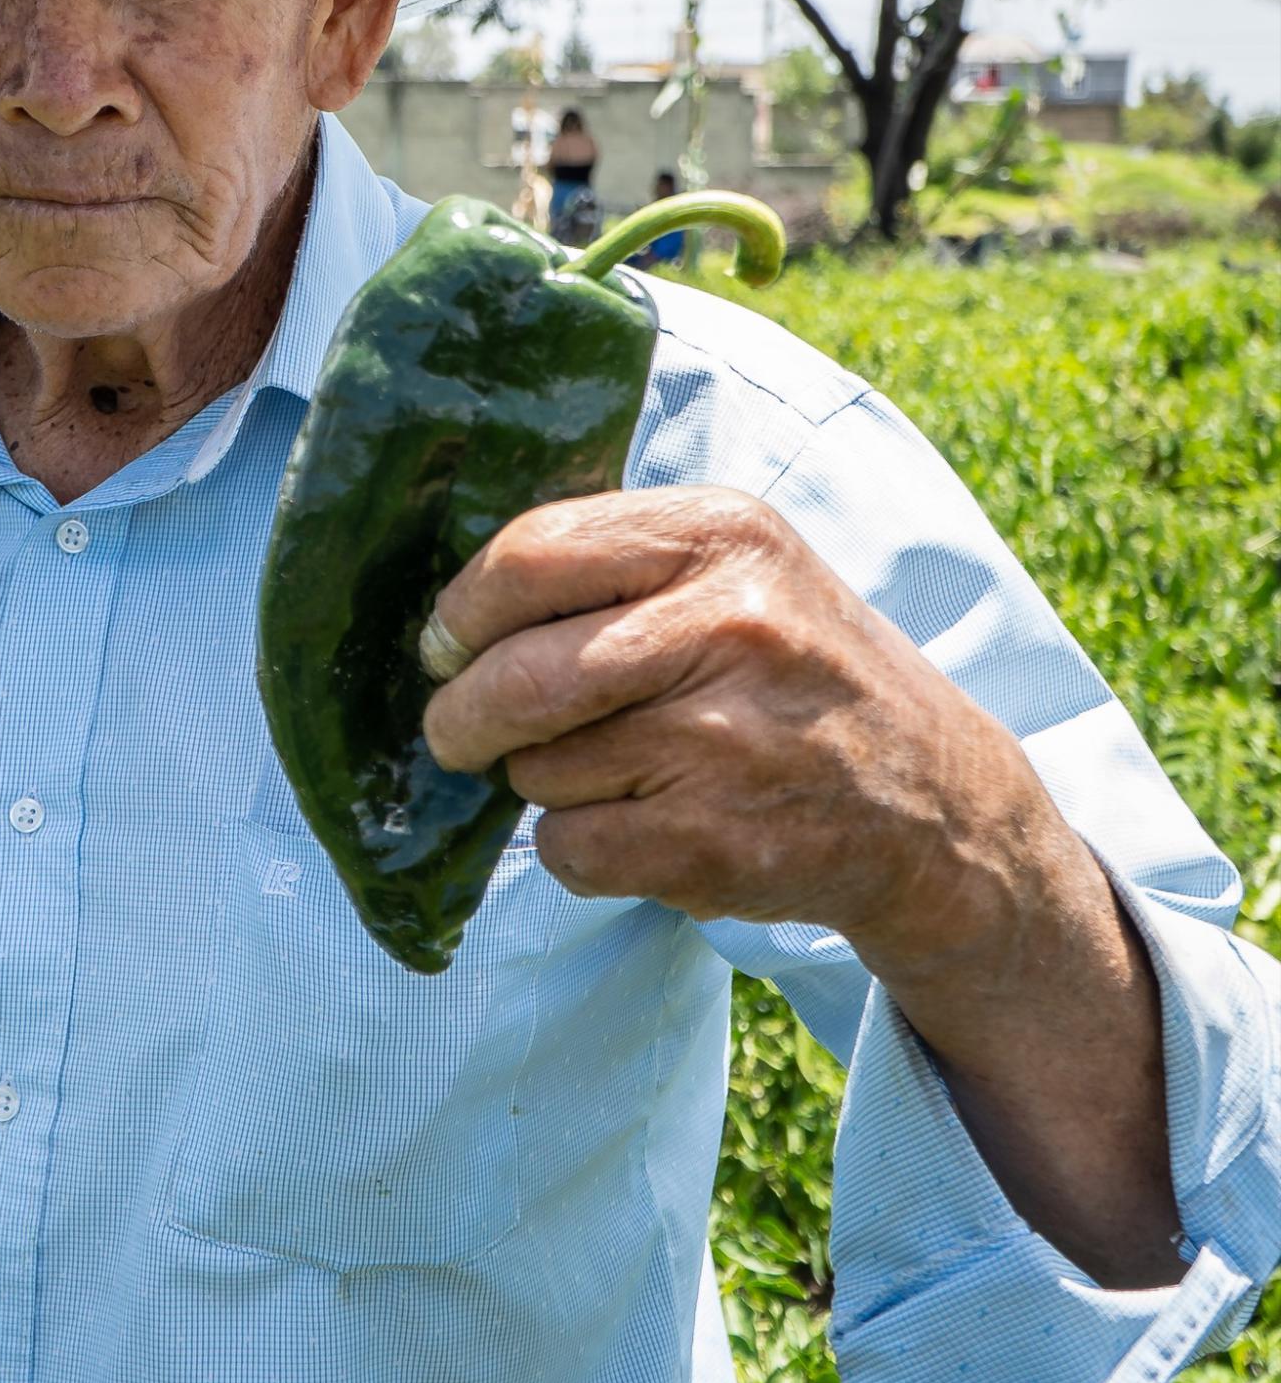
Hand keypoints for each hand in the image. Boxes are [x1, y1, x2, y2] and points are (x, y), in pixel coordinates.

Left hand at [420, 485, 1063, 973]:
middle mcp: (728, 624)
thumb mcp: (738, 569)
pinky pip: (568, 847)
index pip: (529, 556)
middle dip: (459, 715)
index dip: (462, 612)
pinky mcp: (716, 841)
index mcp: (720, 534)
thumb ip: (613, 565)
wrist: (938, 806)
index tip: (445, 645)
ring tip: (625, 771)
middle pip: (514, 676)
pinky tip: (645, 827)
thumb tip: (449, 621)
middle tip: (457, 731)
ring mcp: (725, 739)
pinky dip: (578, 848)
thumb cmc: (797, 673)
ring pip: (537, 768)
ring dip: (545, 781)